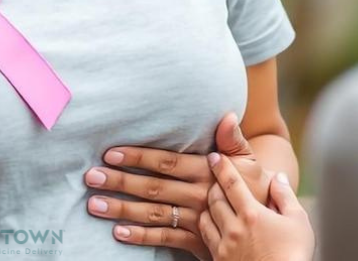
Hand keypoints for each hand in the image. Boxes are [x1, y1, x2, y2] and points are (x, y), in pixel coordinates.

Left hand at [85, 112, 269, 257]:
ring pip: (154, 214)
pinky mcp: (196, 242)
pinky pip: (165, 239)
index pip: (167, 163)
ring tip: (94, 204)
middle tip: (91, 177)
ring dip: (122, 209)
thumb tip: (227, 115)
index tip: (111, 153)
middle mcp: (198, 196)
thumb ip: (233, 139)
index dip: (139, 157)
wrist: (266, 222)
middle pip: (154, 188)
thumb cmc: (252, 185)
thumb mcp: (248, 161)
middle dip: (121, 182)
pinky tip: (118, 233)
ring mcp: (196, 220)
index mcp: (208, 172)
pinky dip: (141, 237)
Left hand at [198, 153, 314, 260]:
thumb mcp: (298, 222)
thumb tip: (278, 176)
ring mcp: (224, 247)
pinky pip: (205, 238)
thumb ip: (285, 195)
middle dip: (214, 185)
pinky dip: (205, 227)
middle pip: (213, 198)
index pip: (231, 183)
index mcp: (252, 214)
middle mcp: (234, 229)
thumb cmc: (294, 256)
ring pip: (204, 218)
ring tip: (213, 201)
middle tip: (216, 179)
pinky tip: (212, 225)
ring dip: (207, 206)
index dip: (222, 166)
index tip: (215, 156)